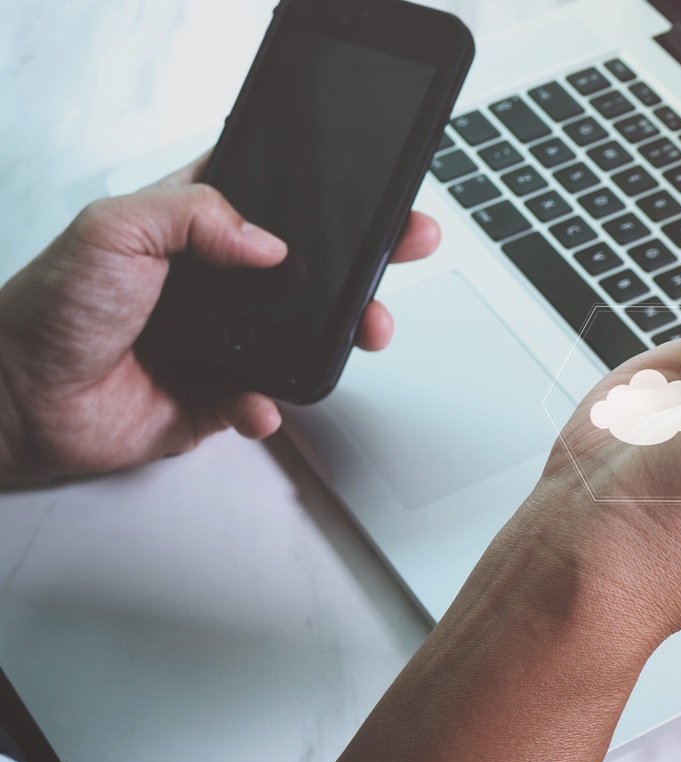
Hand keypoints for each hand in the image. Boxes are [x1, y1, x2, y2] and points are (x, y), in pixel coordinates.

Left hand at [0, 155, 440, 481]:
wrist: (24, 400)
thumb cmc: (51, 309)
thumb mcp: (116, 228)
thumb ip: (196, 215)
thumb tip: (268, 241)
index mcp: (197, 225)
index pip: (280, 200)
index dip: (333, 199)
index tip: (379, 200)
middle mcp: (219, 279)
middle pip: (315, 265)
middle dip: (368, 263)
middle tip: (402, 252)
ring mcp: (227, 336)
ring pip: (309, 333)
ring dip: (342, 335)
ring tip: (359, 332)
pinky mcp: (222, 392)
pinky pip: (271, 396)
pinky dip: (272, 402)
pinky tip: (254, 398)